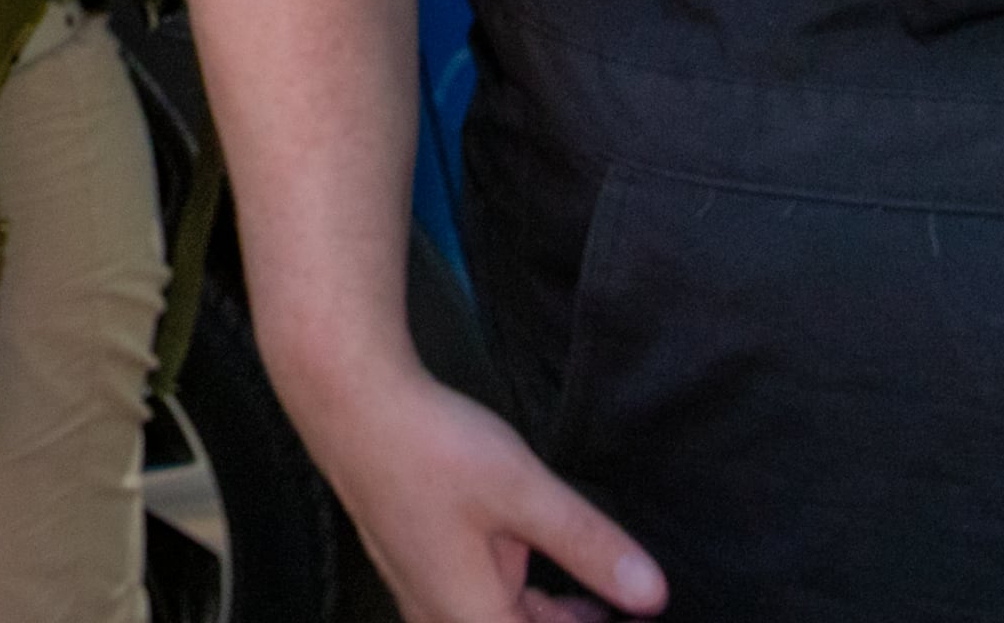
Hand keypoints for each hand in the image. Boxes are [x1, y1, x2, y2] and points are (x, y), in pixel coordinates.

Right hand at [297, 365, 664, 622]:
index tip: (631, 617)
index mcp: (473, 620)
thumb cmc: (433, 448)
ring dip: (545, 617)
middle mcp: (442, 620)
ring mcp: (422, 595)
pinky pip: (473, 606)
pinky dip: (516, 599)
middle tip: (618, 609)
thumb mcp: (523, 492)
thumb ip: (590, 546)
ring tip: (594, 597)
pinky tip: (538, 567)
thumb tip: (654, 596)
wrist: (349, 402)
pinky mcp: (414, 566)